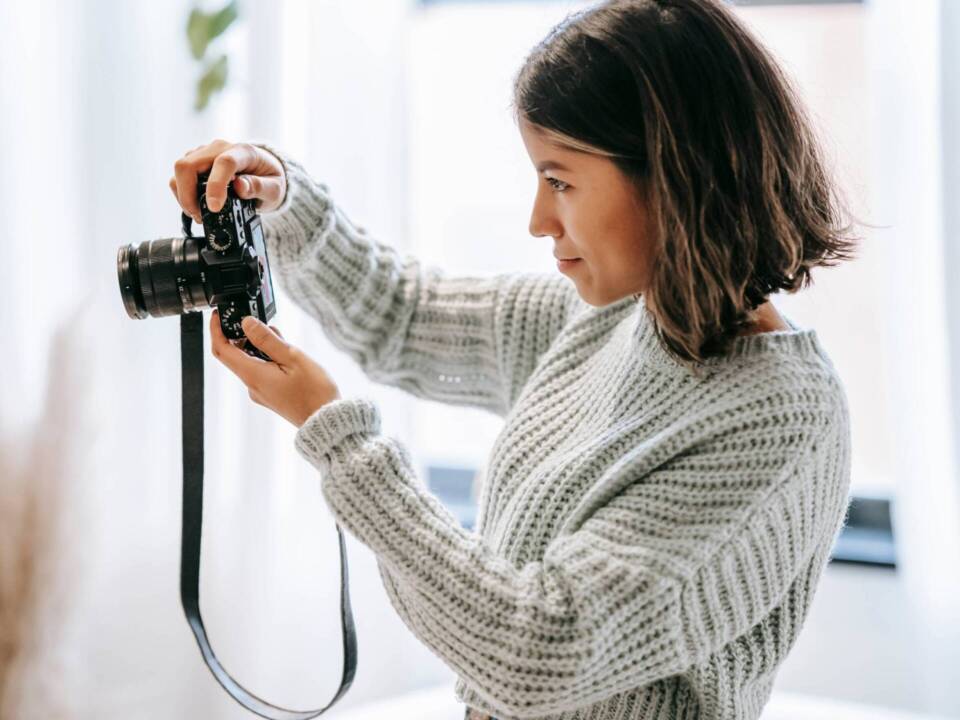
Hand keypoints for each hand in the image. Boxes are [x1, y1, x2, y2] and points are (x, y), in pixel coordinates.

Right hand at [170, 139, 286, 222]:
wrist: (264, 172)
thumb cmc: (270, 178)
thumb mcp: (275, 188)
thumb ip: (260, 187)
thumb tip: (240, 187)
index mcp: (243, 152)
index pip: (224, 163)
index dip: (215, 186)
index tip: (214, 208)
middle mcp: (220, 148)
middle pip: (189, 164)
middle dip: (188, 195)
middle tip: (200, 216)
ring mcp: (205, 153)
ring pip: (181, 170)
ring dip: (184, 196)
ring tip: (199, 214)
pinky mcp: (196, 161)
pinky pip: (180, 175)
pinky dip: (183, 193)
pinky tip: (196, 206)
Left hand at [210, 311, 340, 427]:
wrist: (325, 420)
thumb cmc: (314, 392)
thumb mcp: (292, 358)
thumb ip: (267, 340)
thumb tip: (247, 323)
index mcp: (253, 375)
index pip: (222, 350)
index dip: (216, 330)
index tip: (217, 316)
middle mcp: (252, 385)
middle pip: (235, 355)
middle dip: (240, 335)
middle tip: (255, 320)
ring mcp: (260, 392)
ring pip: (250, 362)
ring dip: (258, 346)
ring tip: (279, 336)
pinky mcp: (270, 395)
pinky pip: (261, 371)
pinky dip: (266, 357)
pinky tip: (283, 352)